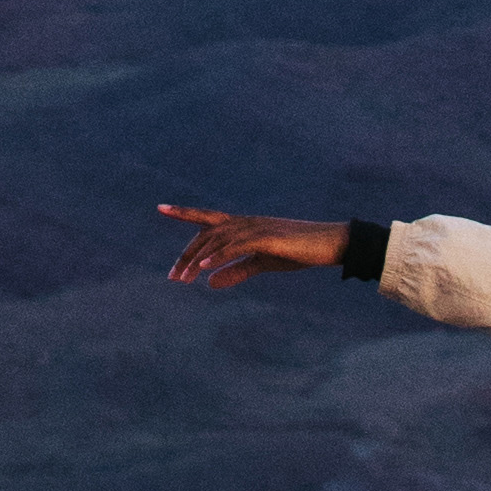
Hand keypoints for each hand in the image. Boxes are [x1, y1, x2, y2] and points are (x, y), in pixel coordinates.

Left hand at [160, 204, 345, 289]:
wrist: (329, 243)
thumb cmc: (297, 251)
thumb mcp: (262, 264)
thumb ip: (235, 272)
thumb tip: (210, 283)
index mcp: (243, 226)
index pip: (207, 218)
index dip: (184, 212)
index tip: (161, 208)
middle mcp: (245, 222)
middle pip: (206, 234)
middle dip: (186, 255)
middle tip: (172, 277)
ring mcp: (255, 227)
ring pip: (217, 241)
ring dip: (198, 260)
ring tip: (183, 278)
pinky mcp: (266, 237)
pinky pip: (237, 246)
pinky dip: (219, 256)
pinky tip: (205, 268)